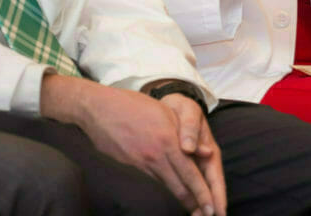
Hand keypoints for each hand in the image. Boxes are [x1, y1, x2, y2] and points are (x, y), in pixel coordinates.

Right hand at [42, 76, 225, 215]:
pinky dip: (165, 187)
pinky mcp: (130, 164)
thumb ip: (187, 134)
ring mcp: (141, 163)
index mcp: (168, 143)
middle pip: (179, 186)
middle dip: (194, 204)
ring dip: (181, 199)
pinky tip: (173, 192)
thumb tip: (205, 153)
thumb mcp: (168, 114)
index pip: (190, 174)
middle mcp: (155, 157)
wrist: (99, 110)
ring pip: (166, 185)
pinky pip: (153, 178)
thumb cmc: (137, 105)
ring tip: (193, 211)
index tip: (212, 208)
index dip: (202, 193)